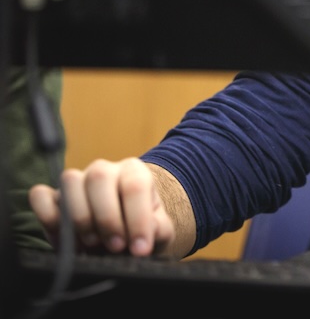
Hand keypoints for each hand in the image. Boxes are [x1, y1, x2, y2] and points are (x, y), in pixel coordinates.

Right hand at [29, 157, 175, 256]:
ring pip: (70, 181)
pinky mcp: (52, 197)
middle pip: (100, 178)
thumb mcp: (158, 231)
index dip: (138, 218)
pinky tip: (64, 238)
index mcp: (134, 172)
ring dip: (79, 217)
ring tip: (92, 243)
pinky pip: (40, 195)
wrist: (121, 236)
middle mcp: (104, 170)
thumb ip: (158, 228)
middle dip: (108, 218)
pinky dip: (47, 216)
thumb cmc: (140, 229)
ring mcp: (77, 181)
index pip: (135, 185)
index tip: (140, 248)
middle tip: (116, 247)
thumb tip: (148, 232)